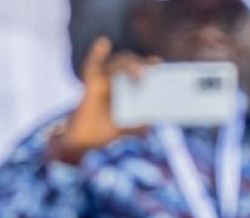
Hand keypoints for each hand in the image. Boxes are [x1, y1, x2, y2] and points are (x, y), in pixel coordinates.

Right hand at [47, 37, 158, 165]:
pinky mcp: (91, 85)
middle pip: (133, 65)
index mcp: (133, 87)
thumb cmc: (111, 132)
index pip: (146, 71)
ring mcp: (105, 80)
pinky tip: (104, 43)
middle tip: (153, 70)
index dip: (153, 66)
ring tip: (140, 72)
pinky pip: (93, 66)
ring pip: (118, 64)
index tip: (161, 63)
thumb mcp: (134, 126)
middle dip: (143, 65)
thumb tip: (159, 113)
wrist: (87, 142)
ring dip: (129, 65)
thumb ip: (145, 117)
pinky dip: (97, 54)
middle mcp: (120, 80)